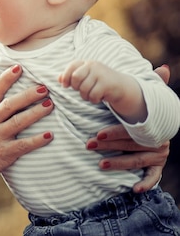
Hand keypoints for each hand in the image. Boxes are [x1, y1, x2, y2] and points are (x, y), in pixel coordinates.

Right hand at [0, 65, 53, 186]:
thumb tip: (10, 92)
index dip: (6, 78)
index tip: (18, 67)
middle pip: (10, 105)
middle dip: (27, 95)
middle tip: (43, 88)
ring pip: (18, 122)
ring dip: (36, 113)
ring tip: (50, 105)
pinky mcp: (4, 153)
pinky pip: (23, 145)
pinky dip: (37, 140)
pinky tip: (50, 135)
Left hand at [59, 60, 130, 103]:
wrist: (121, 86)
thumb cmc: (98, 82)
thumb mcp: (85, 77)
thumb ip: (71, 76)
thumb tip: (58, 78)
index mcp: (86, 63)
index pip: (71, 66)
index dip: (65, 76)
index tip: (65, 85)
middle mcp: (93, 65)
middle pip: (75, 77)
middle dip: (75, 87)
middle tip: (81, 90)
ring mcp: (101, 74)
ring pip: (84, 88)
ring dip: (85, 96)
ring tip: (91, 94)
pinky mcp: (107, 84)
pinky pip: (93, 95)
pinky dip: (93, 99)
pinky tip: (99, 97)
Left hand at [85, 64, 171, 192]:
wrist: (155, 132)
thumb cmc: (143, 115)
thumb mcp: (147, 100)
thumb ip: (153, 85)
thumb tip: (165, 68)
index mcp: (152, 126)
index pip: (131, 130)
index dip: (114, 133)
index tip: (96, 133)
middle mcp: (158, 140)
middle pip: (131, 145)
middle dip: (109, 146)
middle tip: (88, 144)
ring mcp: (158, 155)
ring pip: (137, 160)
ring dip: (119, 163)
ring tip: (100, 163)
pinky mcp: (157, 167)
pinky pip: (154, 176)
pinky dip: (146, 183)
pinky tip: (135, 188)